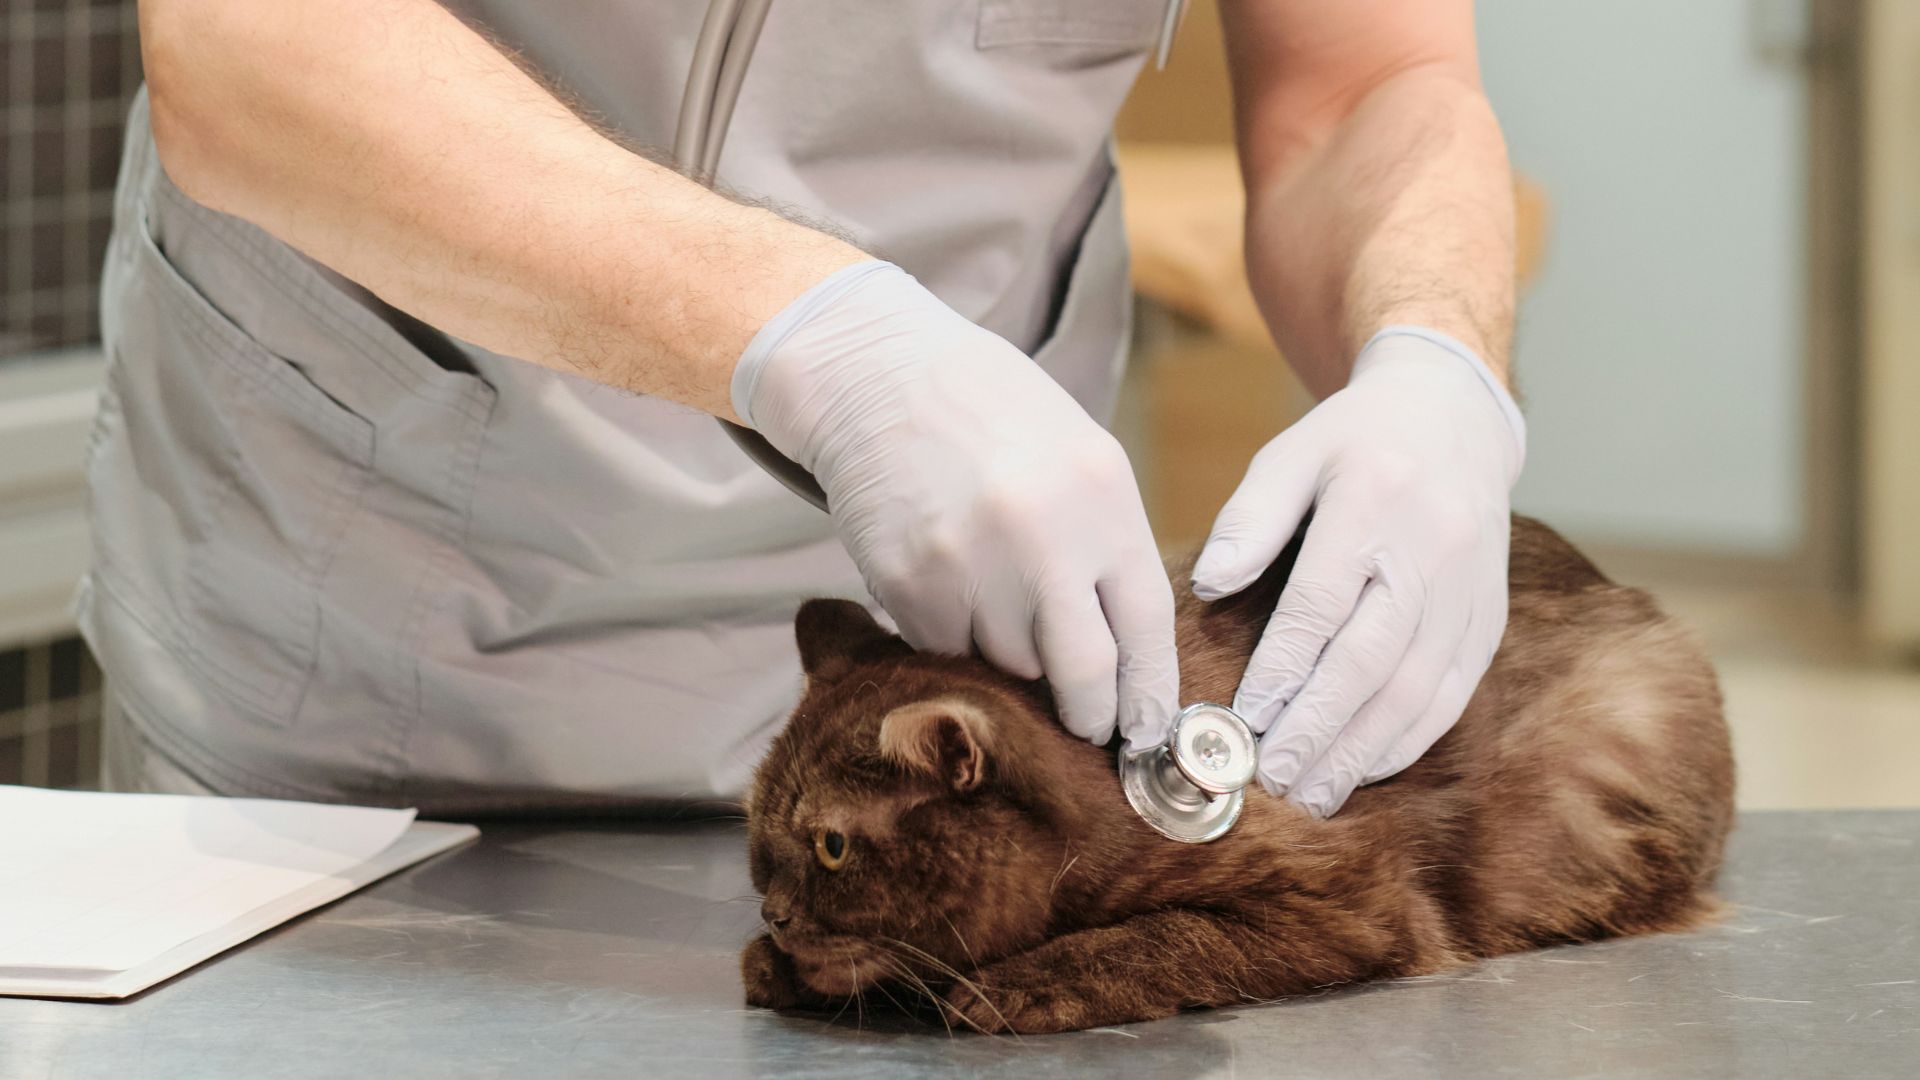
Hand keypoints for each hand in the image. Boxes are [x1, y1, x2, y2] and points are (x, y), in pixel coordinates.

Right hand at [736, 262, 1177, 748]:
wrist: (879, 375)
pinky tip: (950, 584)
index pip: (1145, 628)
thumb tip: (1129, 658)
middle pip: (1083, 675)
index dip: (1150, 694)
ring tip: (998, 600)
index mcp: (1101, 498)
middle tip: (1089, 726)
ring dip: (1013, 658)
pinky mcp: (908, 585)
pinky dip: (956, 638)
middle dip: (1091, 714)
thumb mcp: (1081, 458)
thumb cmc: (993, 416)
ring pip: (1009, 667)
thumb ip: (1109, 547)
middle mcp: (1041, 537)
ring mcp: (970, 566)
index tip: (1149, 732)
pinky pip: (947, 651)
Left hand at [1191, 328, 1525, 816]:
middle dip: (1320, 728)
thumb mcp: (1291, 453)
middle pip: (1373, 659)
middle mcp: (1433, 549)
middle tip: (1272, 779)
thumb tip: (1208, 584)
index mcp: (1375, 500)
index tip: (1244, 719)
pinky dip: (1409, 739)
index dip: (1284, 668)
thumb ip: (1250, 518)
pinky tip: (1366, 769)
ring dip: (1363, 751)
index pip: (1322, 603)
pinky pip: (1454, 692)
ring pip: (1418, 688)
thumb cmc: (1354, 441)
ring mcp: (1470, 589)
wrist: (1456, 417)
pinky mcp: (1490, 617)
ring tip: (1313, 794)